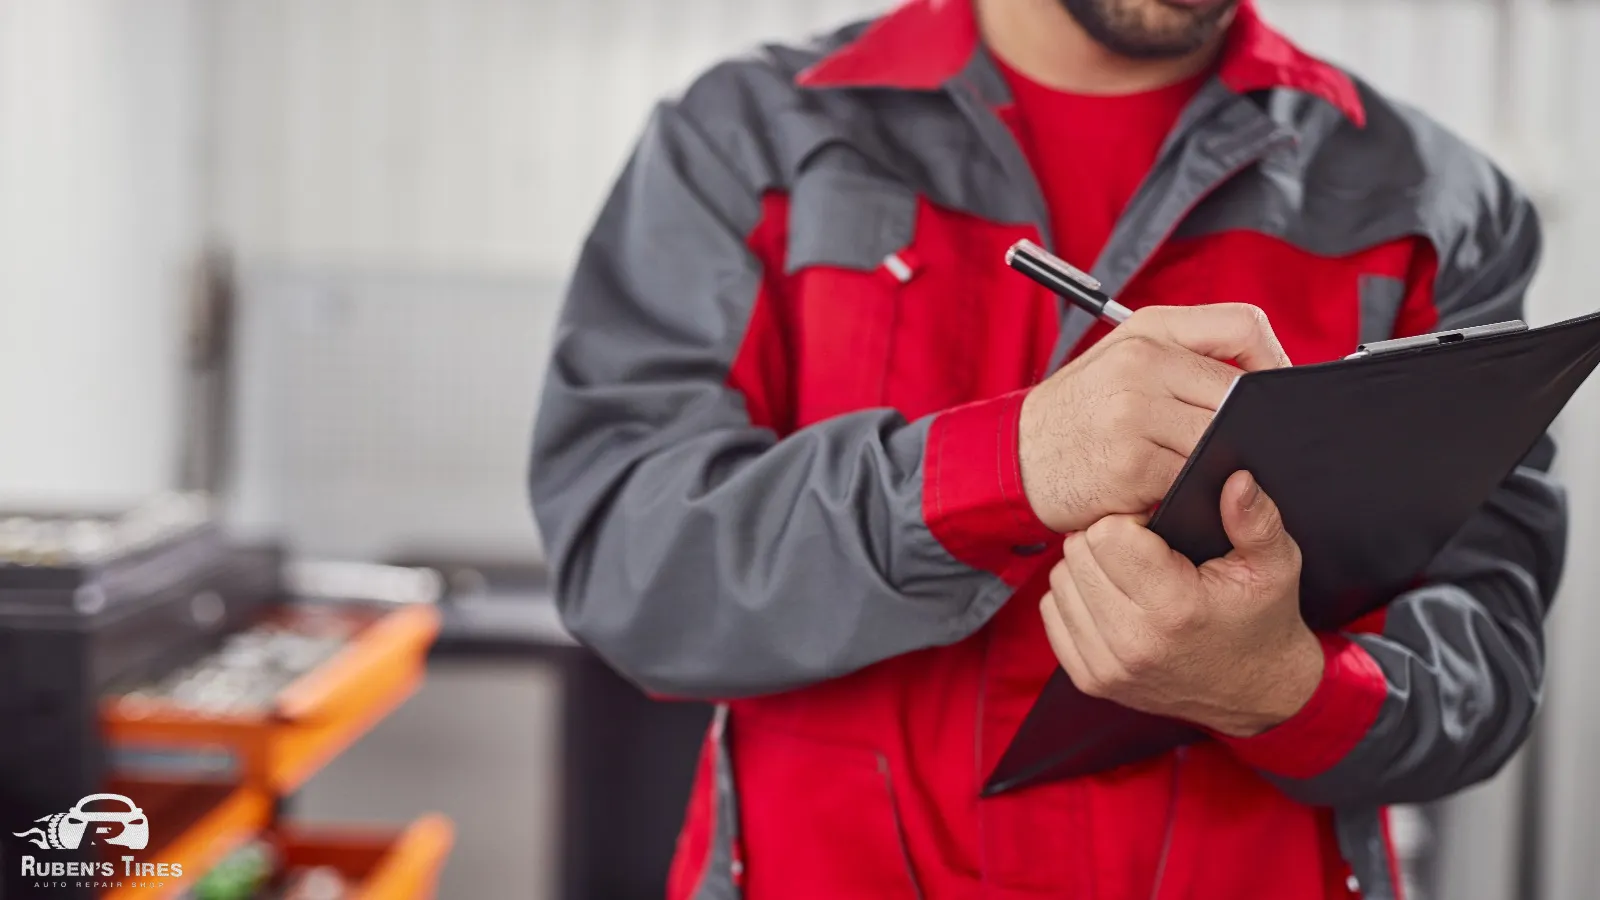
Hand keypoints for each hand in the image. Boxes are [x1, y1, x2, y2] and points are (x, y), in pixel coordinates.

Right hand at [1018, 304, 1290, 532]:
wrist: (1011, 457)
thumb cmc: (1079, 412)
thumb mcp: (1122, 359)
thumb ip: (1186, 357)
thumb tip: (1264, 382)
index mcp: (1147, 329)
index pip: (1244, 326)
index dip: (1275, 360)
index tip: (1276, 395)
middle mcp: (1141, 363)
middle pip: (1239, 396)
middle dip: (1248, 428)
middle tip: (1241, 450)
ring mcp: (1135, 415)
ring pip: (1221, 443)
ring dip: (1220, 467)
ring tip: (1201, 476)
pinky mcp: (1131, 467)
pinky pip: (1193, 484)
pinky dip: (1193, 496)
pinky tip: (1174, 496)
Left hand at [1040, 470, 1322, 736]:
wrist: (1256, 694)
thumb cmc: (1263, 620)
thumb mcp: (1275, 566)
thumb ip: (1256, 520)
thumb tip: (1237, 479)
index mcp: (1174, 609)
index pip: (1108, 535)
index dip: (1129, 519)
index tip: (1152, 527)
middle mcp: (1133, 642)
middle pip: (1078, 553)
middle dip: (1105, 540)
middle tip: (1139, 548)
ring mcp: (1108, 668)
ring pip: (1059, 581)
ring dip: (1087, 569)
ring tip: (1127, 573)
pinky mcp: (1091, 681)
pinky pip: (1052, 614)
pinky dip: (1075, 598)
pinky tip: (1110, 598)